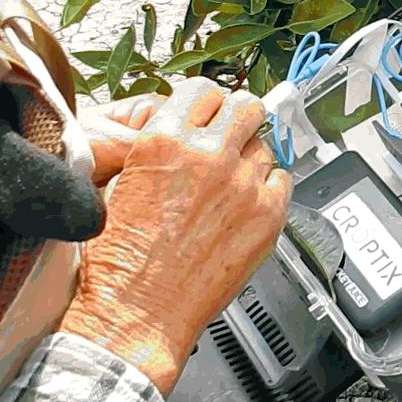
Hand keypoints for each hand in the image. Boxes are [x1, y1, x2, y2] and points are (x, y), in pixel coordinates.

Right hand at [59, 78, 290, 395]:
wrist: (137, 312)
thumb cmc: (120, 260)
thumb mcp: (118, 183)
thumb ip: (155, 148)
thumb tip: (180, 128)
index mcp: (164, 141)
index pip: (201, 89)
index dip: (205, 101)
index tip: (208, 111)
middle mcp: (208, 156)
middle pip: (245, 105)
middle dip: (237, 117)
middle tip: (230, 134)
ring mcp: (243, 185)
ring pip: (265, 145)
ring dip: (250, 157)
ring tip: (231, 182)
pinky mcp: (268, 214)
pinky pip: (283, 180)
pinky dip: (269, 187)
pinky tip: (247, 204)